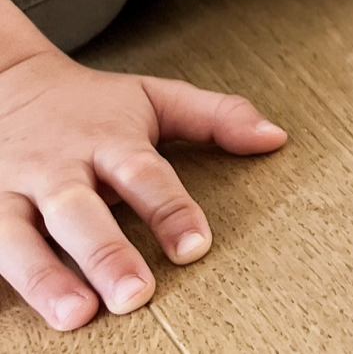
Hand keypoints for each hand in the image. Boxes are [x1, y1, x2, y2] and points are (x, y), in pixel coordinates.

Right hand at [0, 48, 284, 329]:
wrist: (3, 83)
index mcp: (108, 140)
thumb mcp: (155, 97)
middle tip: (135, 296)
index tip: (195, 247)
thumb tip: (276, 138)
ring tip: (77, 316)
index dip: (171, 211)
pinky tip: (17, 312)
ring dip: (46, 278)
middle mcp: (59, 169)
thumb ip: (217, 116)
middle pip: (82, 212)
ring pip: (20, 237)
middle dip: (107, 254)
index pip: (145, 176)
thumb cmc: (91, 104)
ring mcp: (11, 192)